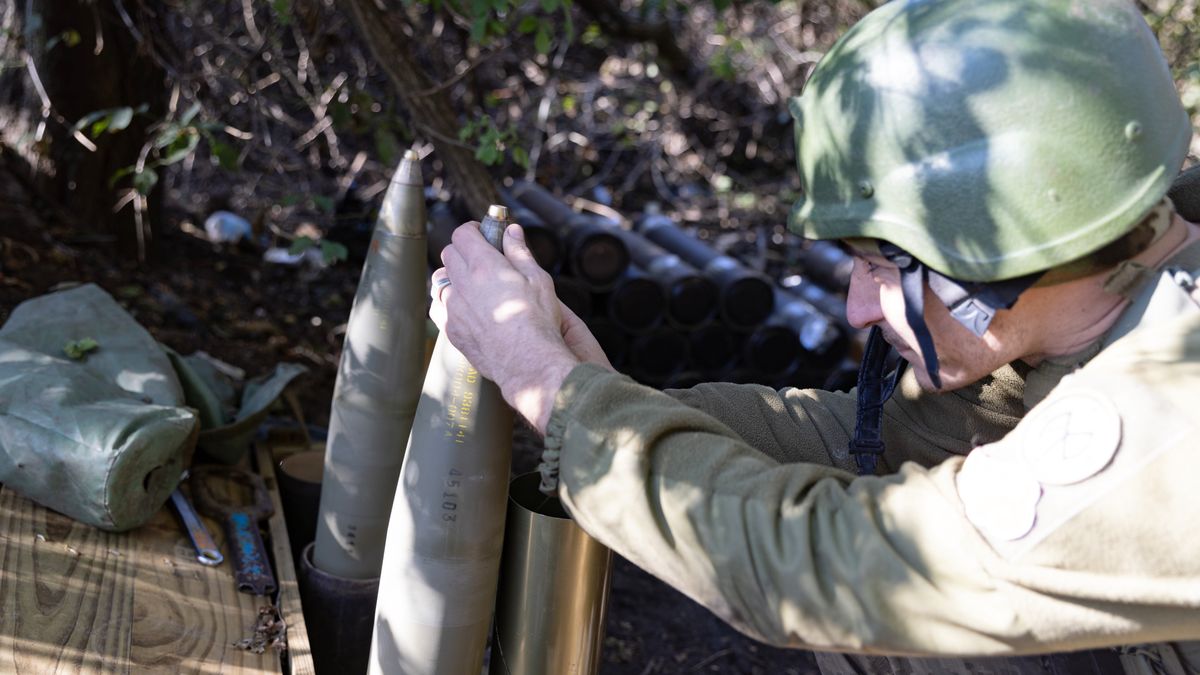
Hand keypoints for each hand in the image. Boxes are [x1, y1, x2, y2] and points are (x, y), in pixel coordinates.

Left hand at [431, 222, 610, 432]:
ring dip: (454, 277)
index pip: (462, 234)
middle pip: (449, 254)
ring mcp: (452, 308)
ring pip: (441, 280)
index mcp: (484, 266)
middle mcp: (463, 284)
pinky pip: (439, 306)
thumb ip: (519, 252)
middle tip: (483, 260)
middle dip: (464, 251)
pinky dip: (448, 302)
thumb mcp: (537, 279)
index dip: (473, 230)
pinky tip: (465, 308)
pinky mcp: (450, 329)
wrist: (527, 363)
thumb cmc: (538, 321)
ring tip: (474, 287)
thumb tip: (511, 230)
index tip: (483, 234)